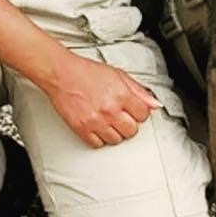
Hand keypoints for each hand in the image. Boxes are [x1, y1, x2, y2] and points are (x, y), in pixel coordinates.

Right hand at [42, 51, 162, 147]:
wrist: (62, 74)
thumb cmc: (86, 72)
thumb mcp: (118, 74)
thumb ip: (138, 90)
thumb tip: (154, 103)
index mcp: (121, 94)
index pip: (143, 115)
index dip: (140, 113)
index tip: (135, 110)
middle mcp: (109, 109)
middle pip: (131, 131)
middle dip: (129, 124)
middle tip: (122, 117)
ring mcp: (96, 121)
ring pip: (116, 140)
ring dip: (115, 132)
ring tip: (109, 121)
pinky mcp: (82, 129)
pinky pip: (98, 144)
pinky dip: (99, 138)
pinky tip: (98, 128)